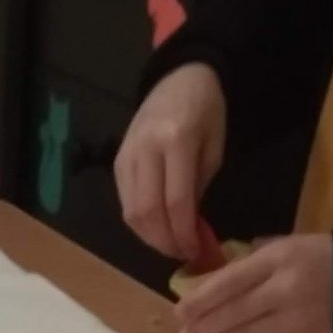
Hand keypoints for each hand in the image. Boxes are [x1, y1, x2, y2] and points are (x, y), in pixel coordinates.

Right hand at [115, 64, 226, 262]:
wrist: (180, 78)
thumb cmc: (206, 112)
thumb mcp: (214, 149)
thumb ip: (199, 190)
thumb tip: (190, 231)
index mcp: (176, 141)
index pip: (175, 202)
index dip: (184, 234)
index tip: (196, 251)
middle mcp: (146, 149)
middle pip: (148, 212)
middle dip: (165, 242)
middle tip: (182, 253)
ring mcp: (127, 155)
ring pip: (131, 213)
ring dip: (150, 238)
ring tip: (170, 244)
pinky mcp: (117, 162)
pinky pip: (125, 203)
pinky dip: (140, 224)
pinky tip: (157, 228)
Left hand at [177, 233, 332, 332]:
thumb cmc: (324, 260)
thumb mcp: (289, 246)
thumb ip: (254, 261)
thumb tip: (215, 283)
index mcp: (277, 259)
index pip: (230, 281)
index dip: (202, 298)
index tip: (180, 312)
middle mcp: (283, 290)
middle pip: (234, 313)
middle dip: (203, 329)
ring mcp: (295, 321)